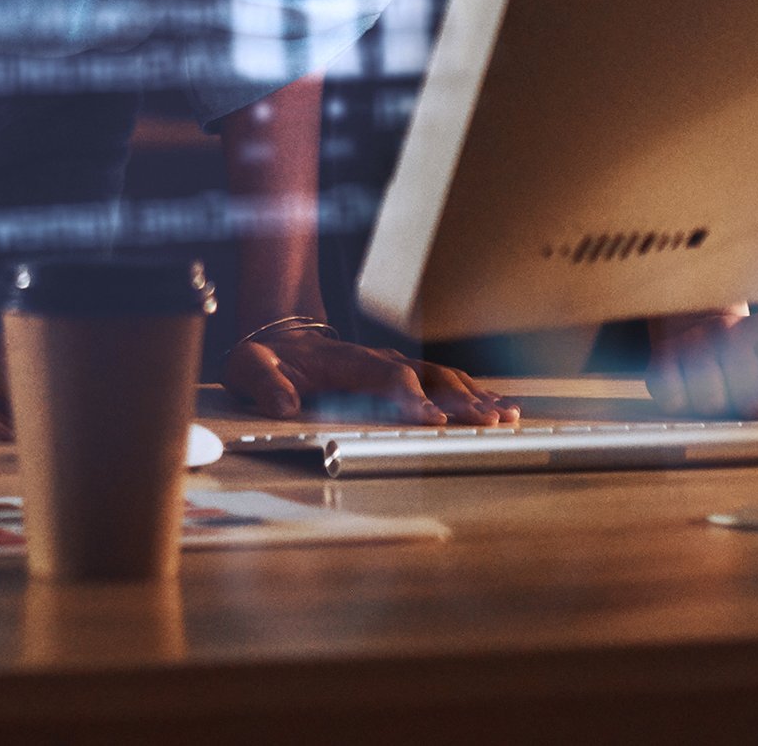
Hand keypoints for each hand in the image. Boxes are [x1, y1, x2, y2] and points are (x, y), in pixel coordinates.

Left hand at [221, 316, 515, 423]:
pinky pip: (445, 381)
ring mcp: (394, 365)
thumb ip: (265, 384)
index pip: (386, 378)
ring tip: (507, 415)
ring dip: (475, 396)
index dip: (411, 398)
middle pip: (427, 378)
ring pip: (443, 378)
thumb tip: (282, 403)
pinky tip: (501, 406)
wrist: (277, 336)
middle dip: (459, 400)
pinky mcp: (403, 374)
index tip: (432, 419)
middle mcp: (378, 361)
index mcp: (347, 361)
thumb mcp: (250, 367)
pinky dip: (475, 393)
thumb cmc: (267, 357)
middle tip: (489, 422)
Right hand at [645, 305, 757, 418]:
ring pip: (713, 405)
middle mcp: (726, 329)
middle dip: (756, 409)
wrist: (701, 332)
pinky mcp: (659, 361)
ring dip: (721, 411)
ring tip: (724, 395)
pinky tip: (695, 392)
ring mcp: (690, 344)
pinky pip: (677, 403)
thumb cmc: (757, 356)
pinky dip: (688, 406)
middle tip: (752, 398)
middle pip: (753, 403)